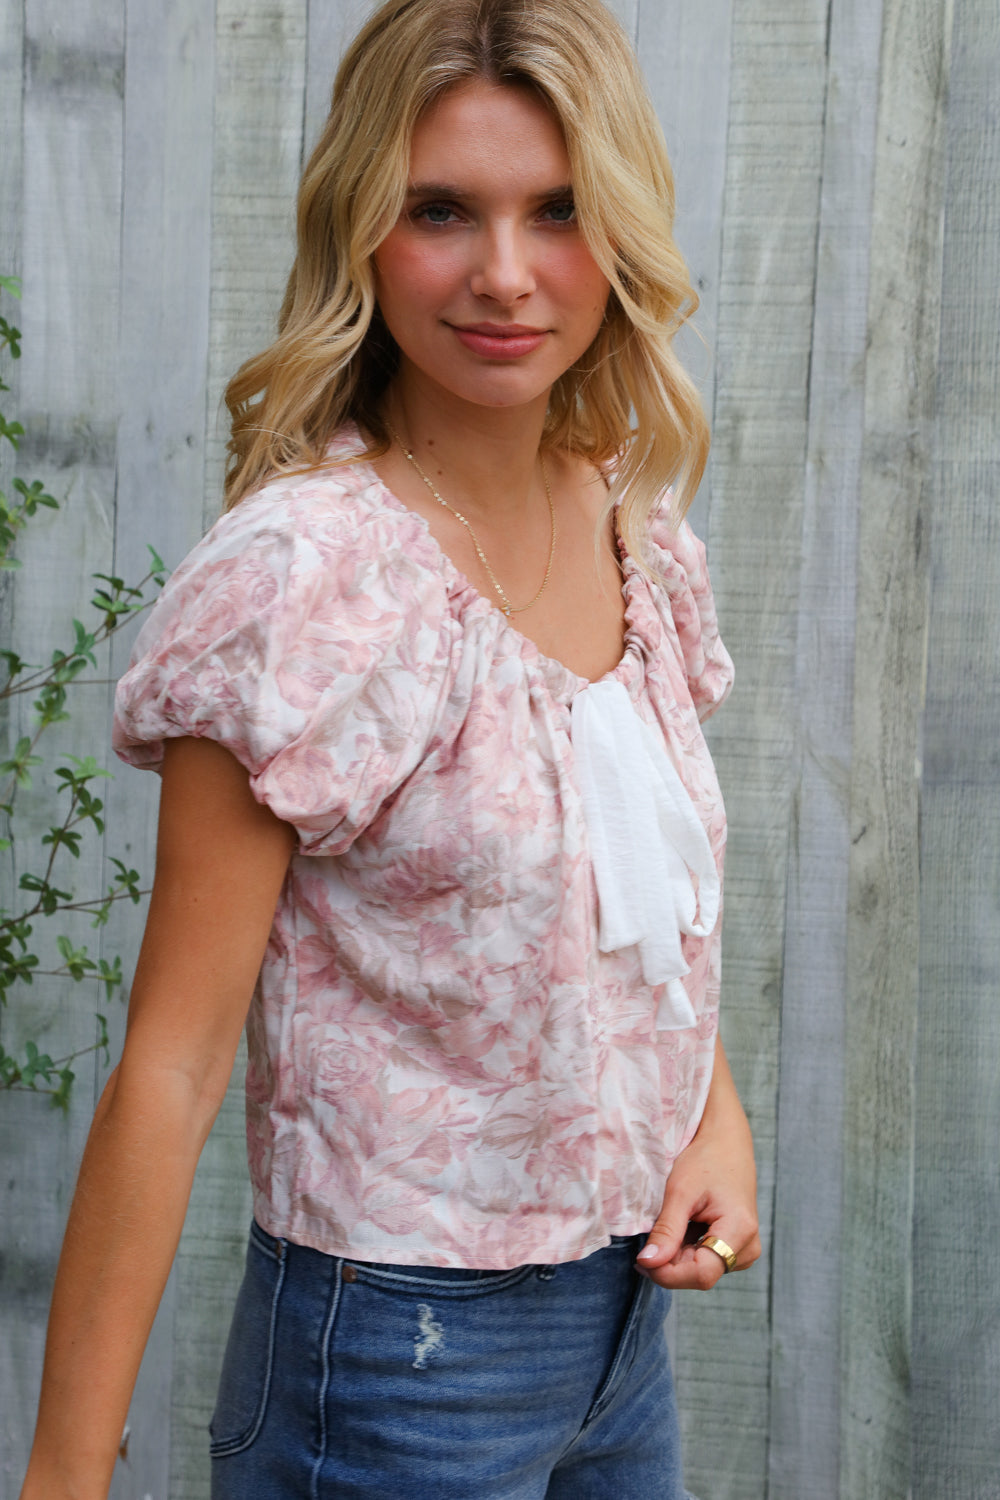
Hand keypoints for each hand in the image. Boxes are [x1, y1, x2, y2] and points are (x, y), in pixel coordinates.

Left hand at [636, 1036, 759, 1288]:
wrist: (727, 1143)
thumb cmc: (706, 1160)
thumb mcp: (680, 1191)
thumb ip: (666, 1230)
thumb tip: (648, 1263)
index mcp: (740, 1231)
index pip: (703, 1274)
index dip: (669, 1274)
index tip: (641, 1261)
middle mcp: (748, 1247)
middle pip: (701, 1274)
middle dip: (670, 1262)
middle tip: (648, 1239)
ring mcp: (745, 1249)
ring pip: (701, 1270)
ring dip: (678, 1255)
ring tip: (672, 1222)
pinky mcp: (738, 1248)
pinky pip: (706, 1260)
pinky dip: (687, 1248)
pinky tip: (684, 1225)